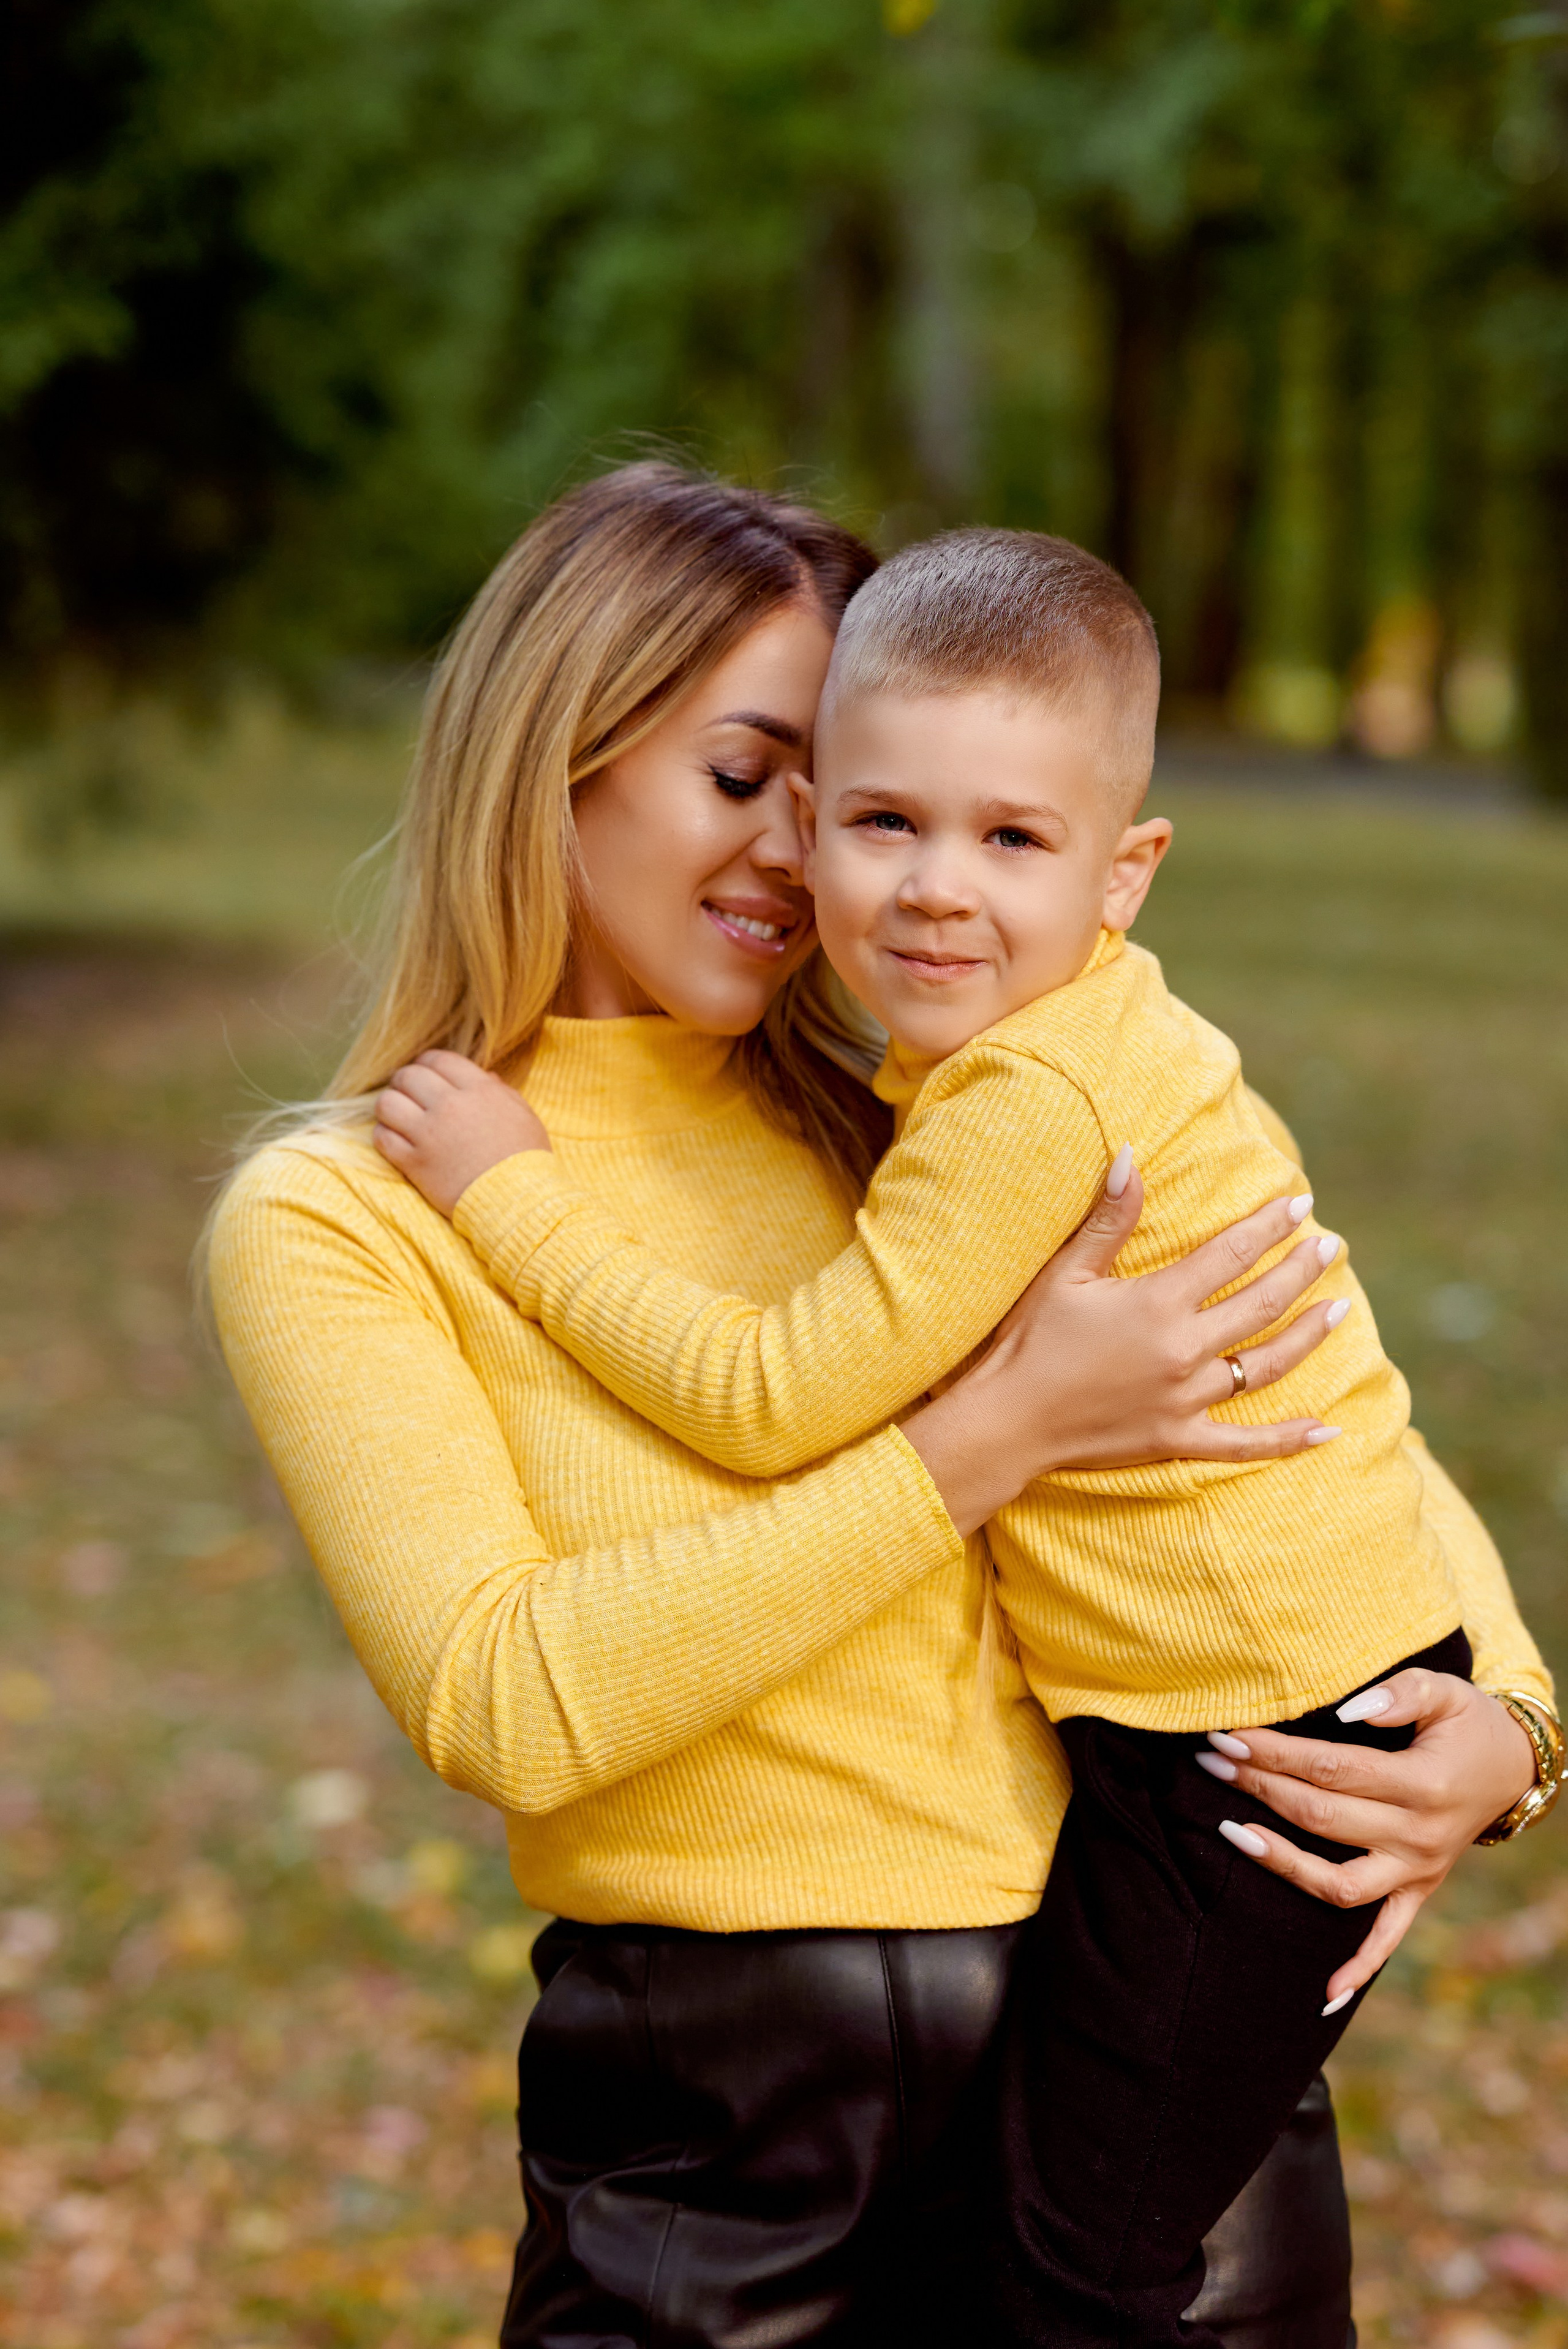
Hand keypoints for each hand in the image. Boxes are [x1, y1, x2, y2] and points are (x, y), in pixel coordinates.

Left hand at [373, 1049, 550, 1215]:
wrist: (518, 1202)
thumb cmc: (527, 1160)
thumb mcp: (524, 1117)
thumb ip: (503, 1092)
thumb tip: (488, 1077)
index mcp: (479, 1090)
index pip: (439, 1059)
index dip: (427, 1063)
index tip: (426, 1073)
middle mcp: (450, 1105)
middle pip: (408, 1076)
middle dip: (404, 1081)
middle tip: (407, 1093)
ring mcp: (429, 1134)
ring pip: (387, 1103)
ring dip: (389, 1106)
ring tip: (396, 1115)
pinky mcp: (415, 1163)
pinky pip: (382, 1138)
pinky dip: (383, 1135)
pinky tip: (393, 1139)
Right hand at [903, 1156, 1344, 1534]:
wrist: (1007, 1420)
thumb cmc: (1031, 1339)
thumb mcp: (1066, 1272)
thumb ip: (1109, 1218)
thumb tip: (1132, 1155)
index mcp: (1157, 1303)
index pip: (1230, 1254)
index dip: (1268, 1226)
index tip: (1301, 1204)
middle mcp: (1183, 1350)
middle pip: (1261, 1304)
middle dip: (1300, 1271)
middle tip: (1330, 1246)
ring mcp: (1186, 1399)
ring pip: (1266, 1365)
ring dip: (1308, 1335)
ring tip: (1340, 1308)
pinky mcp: (1178, 1438)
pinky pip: (1246, 1443)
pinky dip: (1289, 1440)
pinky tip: (1328, 1431)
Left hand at [1202, 1673, 1538, 2006]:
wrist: (1513, 1769)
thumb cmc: (1468, 1723)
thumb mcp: (1445, 1691)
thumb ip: (1399, 1693)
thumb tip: (1345, 1710)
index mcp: (1423, 1783)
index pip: (1333, 1769)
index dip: (1275, 1752)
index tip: (1228, 1734)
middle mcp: (1418, 1836)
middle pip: (1322, 1817)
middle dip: (1258, 1786)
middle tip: (1209, 1759)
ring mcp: (1417, 1872)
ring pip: (1339, 1884)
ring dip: (1280, 1861)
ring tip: (1229, 1830)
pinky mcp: (1418, 1893)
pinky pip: (1386, 1940)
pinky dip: (1358, 1969)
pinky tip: (1321, 1993)